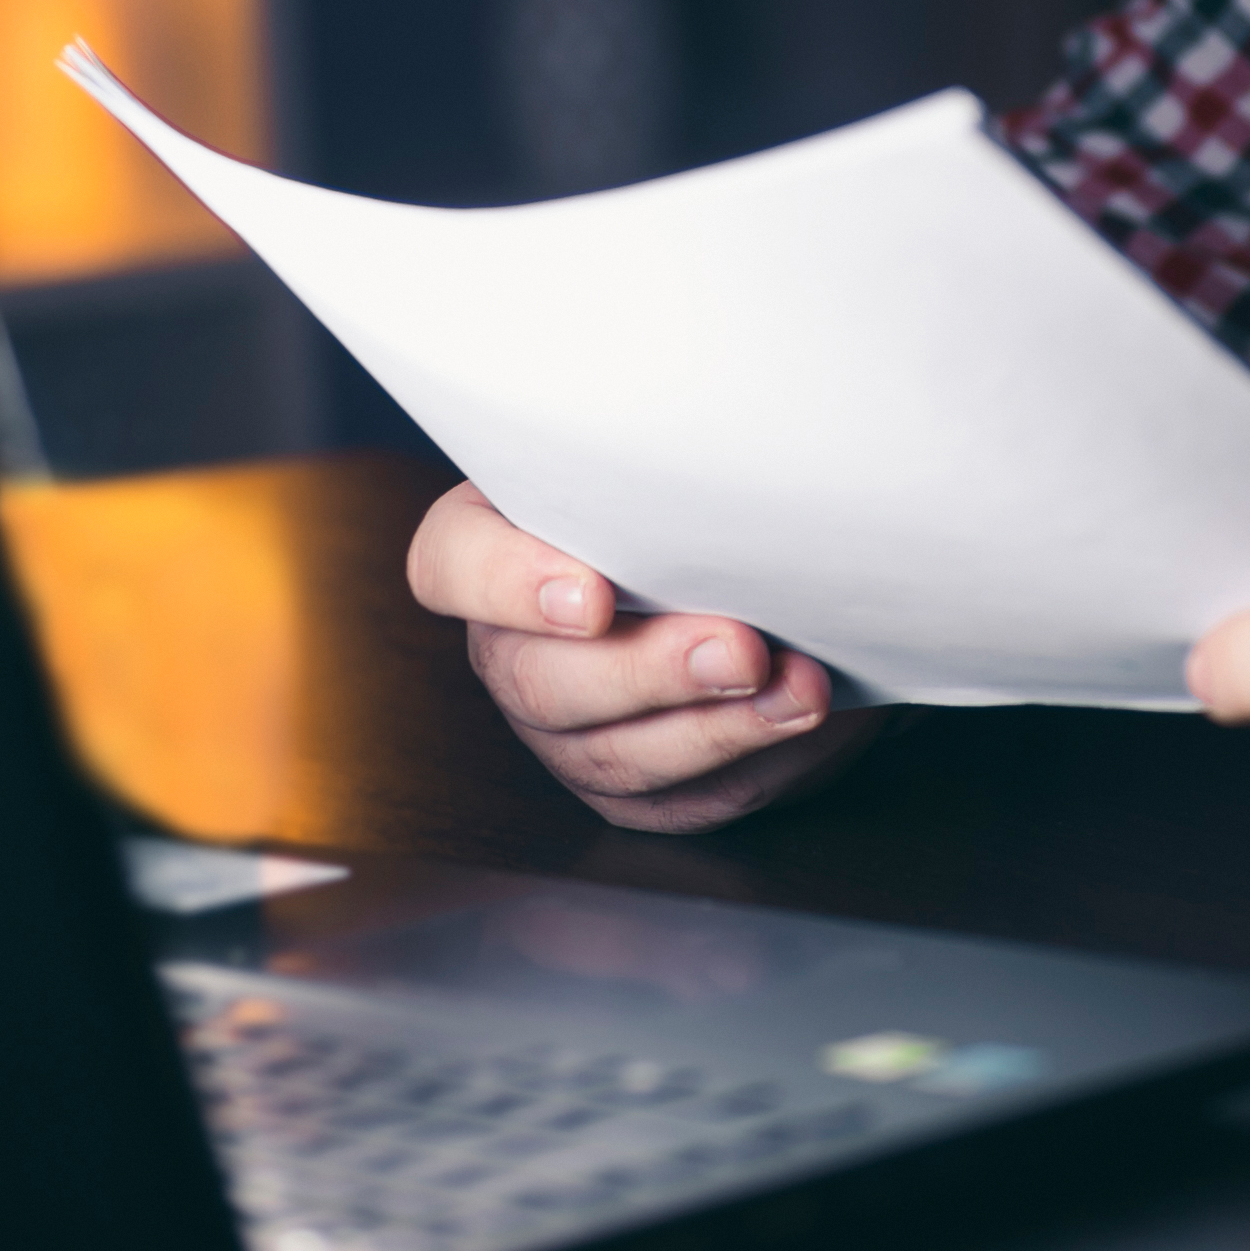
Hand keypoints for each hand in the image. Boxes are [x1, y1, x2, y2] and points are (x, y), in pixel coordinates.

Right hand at [410, 482, 883, 832]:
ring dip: (715, 725)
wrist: (762, 579)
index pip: (450, 565)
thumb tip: (726, 454)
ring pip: (611, 753)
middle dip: (648, 670)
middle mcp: (513, 646)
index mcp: (494, 545)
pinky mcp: (631, 788)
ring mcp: (565, 730)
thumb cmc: (692, 497)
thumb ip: (663, 465)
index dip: (507, 586)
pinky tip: (799, 717)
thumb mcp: (668, 458)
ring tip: (797, 690)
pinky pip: (678, 797)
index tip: (594, 595)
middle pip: (538, 680)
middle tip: (738, 647)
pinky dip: (750, 757)